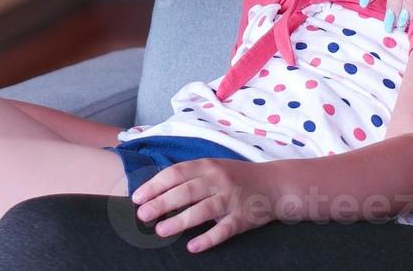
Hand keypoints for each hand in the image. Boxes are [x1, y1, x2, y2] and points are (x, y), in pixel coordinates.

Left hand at [131, 157, 291, 253]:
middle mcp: (218, 180)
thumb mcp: (214, 168)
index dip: (155, 185)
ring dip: (180, 221)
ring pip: (202, 210)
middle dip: (162, 203)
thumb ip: (189, 176)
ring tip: (160, 231)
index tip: (137, 197)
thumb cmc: (236, 177)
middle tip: (142, 215)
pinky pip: (224, 230)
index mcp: (207, 166)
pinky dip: (208, 239)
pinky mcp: (243, 218)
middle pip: (186, 191)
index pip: (176, 173)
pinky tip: (193, 247)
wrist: (275, 184)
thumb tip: (155, 189)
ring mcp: (231, 199)